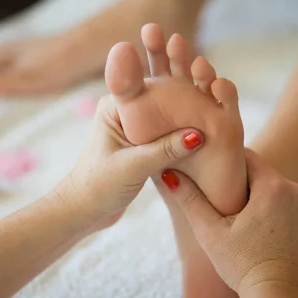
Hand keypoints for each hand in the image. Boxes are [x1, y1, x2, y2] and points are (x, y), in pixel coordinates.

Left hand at [50, 95, 203, 230]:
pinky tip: (198, 142)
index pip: (152, 87)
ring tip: (211, 126)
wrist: (84, 209)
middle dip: (185, 106)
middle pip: (162, 99)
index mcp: (114, 106)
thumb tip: (198, 135)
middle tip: (213, 112)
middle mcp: (123, 110)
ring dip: (184, 123)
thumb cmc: (99, 186)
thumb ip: (164, 150)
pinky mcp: (140, 141)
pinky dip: (177, 137)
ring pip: (165, 118)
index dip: (178, 92)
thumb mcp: (134, 167)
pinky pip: (164, 133)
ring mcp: (132, 125)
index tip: (203, 100)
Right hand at [162, 149, 297, 296]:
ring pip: (278, 192)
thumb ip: (190, 199)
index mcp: (273, 186)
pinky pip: (292, 209)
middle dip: (244, 183)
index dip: (228, 161)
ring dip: (262, 199)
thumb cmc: (244, 266)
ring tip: (241, 216)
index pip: (247, 158)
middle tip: (222, 197)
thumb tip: (169, 173)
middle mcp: (297, 191)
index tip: (213, 168)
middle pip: (263, 175)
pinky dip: (278, 214)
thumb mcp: (210, 233)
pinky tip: (262, 231)